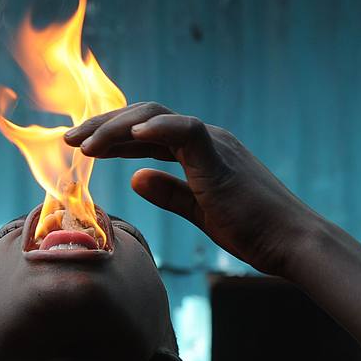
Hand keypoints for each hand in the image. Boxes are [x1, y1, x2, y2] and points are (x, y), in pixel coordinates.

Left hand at [64, 103, 329, 276]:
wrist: (291, 242)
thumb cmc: (251, 231)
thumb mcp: (198, 211)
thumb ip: (168, 192)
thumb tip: (134, 179)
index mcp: (198, 151)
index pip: (145, 133)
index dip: (111, 137)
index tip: (79, 148)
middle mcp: (205, 139)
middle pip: (144, 117)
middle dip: (102, 126)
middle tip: (69, 139)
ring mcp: (215, 144)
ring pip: (156, 118)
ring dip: (116, 128)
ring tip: (84, 144)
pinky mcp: (222, 158)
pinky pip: (186, 132)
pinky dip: (157, 128)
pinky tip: (129, 136)